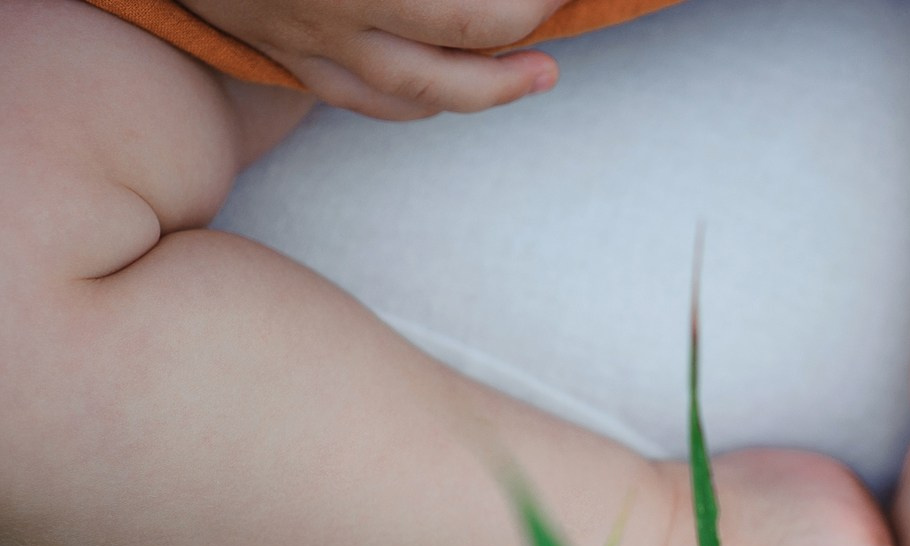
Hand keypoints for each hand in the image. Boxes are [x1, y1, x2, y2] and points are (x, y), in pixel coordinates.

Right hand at [183, 0, 564, 117]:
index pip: (469, 9)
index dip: (525, 1)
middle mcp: (334, 14)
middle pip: (458, 47)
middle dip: (520, 42)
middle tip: (559, 20)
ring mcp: (306, 42)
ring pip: (416, 94)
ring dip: (487, 90)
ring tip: (539, 75)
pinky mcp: (283, 56)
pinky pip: (363, 100)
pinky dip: (419, 104)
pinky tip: (455, 92)